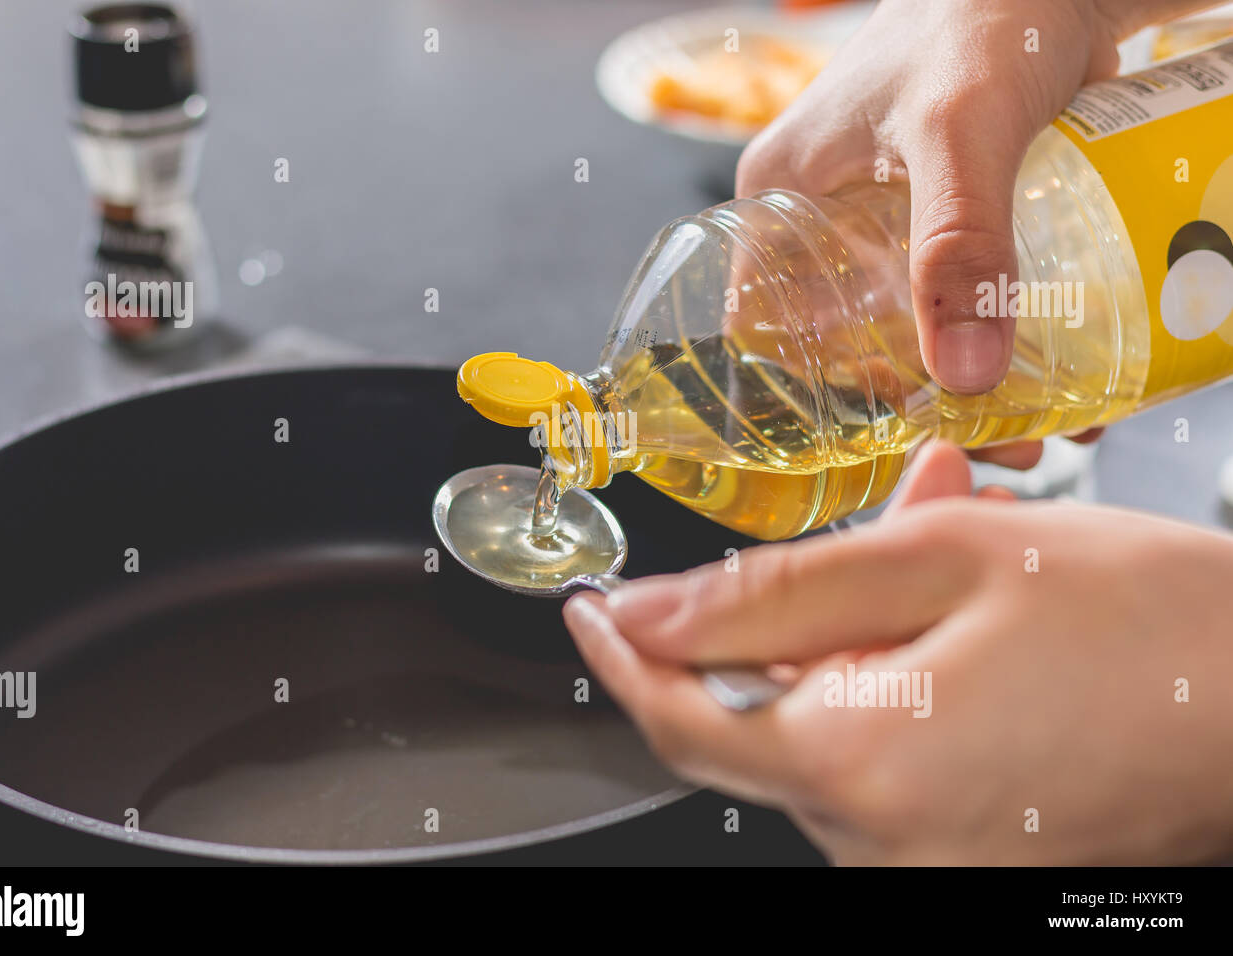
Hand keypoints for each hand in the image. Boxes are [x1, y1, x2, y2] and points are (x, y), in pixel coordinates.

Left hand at [563, 443, 1232, 863]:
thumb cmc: (1144, 622)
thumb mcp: (937, 563)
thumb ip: (768, 594)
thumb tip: (644, 613)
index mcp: (859, 764)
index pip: (678, 719)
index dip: (622, 658)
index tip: (590, 612)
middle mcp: (881, 846)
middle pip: (762, 726)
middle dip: (786, 628)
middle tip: (867, 548)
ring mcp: (928, 870)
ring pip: (828, 743)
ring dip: (856, 655)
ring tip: (947, 586)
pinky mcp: (968, 869)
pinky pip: (885, 777)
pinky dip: (895, 702)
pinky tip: (963, 646)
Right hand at [736, 0, 1202, 392]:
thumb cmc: (979, 15)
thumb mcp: (956, 134)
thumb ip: (959, 246)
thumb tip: (966, 378)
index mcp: (778, 199)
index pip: (764, 323)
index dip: (814, 392)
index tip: (888, 434)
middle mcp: (821, 215)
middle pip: (850, 335)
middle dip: (918, 400)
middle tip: (990, 438)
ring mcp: (885, 215)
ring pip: (911, 319)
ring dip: (970, 376)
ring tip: (1036, 420)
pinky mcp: (945, 211)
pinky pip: (960, 289)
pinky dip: (1002, 334)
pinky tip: (1056, 370)